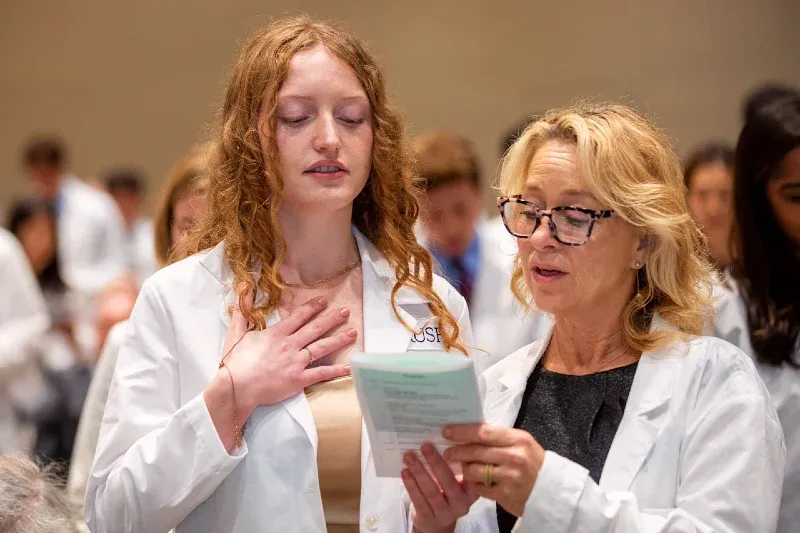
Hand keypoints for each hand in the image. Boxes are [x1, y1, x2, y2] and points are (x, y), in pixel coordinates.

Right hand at [221, 291, 356, 414]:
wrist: (236, 387)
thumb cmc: (235, 363)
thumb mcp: (236, 332)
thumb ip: (242, 310)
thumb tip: (243, 290)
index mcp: (276, 334)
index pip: (299, 317)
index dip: (312, 308)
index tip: (324, 301)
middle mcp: (290, 345)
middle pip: (315, 328)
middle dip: (332, 319)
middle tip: (346, 311)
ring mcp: (296, 362)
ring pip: (322, 347)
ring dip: (339, 339)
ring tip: (353, 332)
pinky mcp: (299, 380)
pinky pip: (321, 373)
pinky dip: (336, 371)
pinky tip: (349, 367)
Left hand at [401, 442, 477, 532]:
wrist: (437, 524)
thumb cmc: (446, 494)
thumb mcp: (456, 483)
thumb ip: (454, 467)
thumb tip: (440, 440)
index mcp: (472, 492)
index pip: (471, 475)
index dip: (462, 460)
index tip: (452, 442)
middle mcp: (461, 504)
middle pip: (448, 482)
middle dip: (435, 462)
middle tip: (425, 446)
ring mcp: (445, 514)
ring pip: (431, 491)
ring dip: (419, 471)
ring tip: (409, 456)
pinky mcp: (428, 519)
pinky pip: (419, 500)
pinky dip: (411, 485)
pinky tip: (405, 472)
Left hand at [442, 423, 544, 517]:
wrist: (550, 490)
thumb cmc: (532, 462)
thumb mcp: (521, 443)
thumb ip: (498, 437)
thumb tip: (468, 431)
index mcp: (518, 439)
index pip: (483, 432)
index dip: (462, 431)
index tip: (447, 431)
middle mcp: (514, 456)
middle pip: (476, 451)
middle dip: (457, 451)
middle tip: (447, 452)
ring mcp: (510, 477)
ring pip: (474, 470)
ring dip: (464, 469)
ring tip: (462, 467)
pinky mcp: (506, 495)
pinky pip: (479, 488)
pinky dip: (472, 484)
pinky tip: (472, 481)